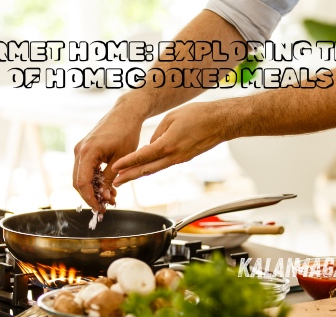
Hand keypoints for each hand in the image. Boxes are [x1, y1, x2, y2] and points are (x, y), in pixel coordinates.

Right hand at [73, 105, 143, 211]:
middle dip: (91, 196)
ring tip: (110, 197)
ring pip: (81, 177)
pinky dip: (94, 180)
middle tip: (106, 206)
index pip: (82, 183)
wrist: (126, 113)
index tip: (100, 209)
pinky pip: (85, 169)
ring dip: (93, 189)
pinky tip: (107, 187)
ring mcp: (80, 149)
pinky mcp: (85, 149)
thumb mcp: (121, 159)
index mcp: (87, 152)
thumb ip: (110, 178)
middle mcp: (80, 150)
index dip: (90, 199)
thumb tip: (104, 196)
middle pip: (78, 182)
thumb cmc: (126, 132)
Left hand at [111, 101, 236, 186]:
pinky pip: (164, 164)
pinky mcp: (184, 158)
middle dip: (129, 176)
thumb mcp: (171, 118)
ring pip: (155, 169)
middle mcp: (173, 156)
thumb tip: (150, 145)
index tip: (115, 168)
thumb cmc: (198, 115)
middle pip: (146, 169)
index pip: (143, 156)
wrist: (221, 122)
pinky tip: (144, 167)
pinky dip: (152, 167)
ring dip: (139, 174)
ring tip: (125, 178)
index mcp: (168, 144)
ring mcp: (180, 159)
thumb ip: (157, 133)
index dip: (127, 163)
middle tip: (115, 183)